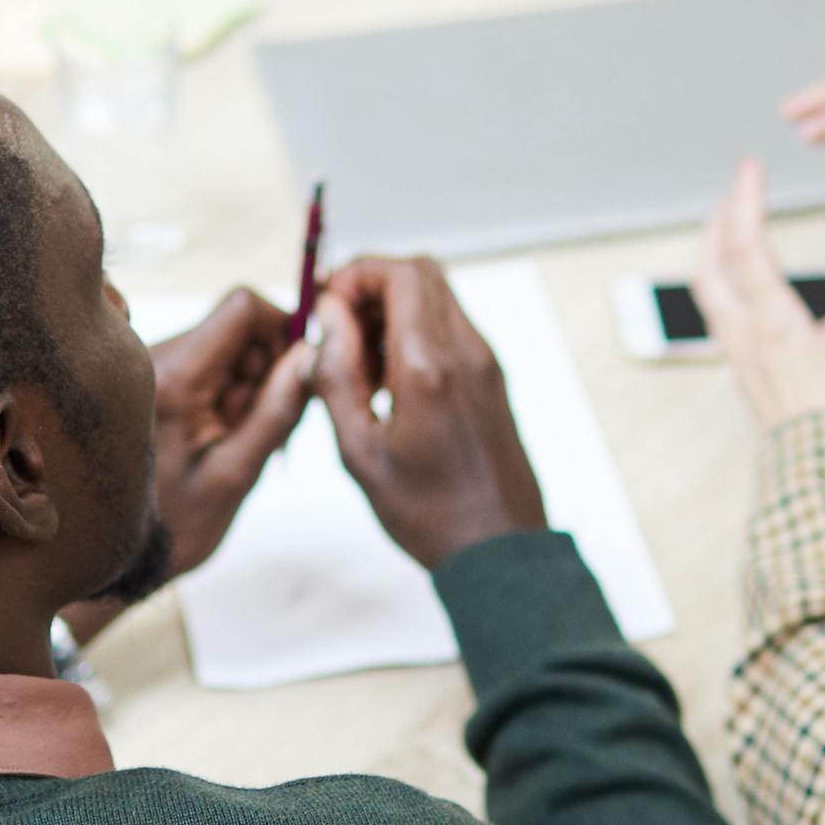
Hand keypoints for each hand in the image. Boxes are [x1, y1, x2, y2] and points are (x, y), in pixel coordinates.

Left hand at [145, 286, 315, 581]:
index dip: (282, 327)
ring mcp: (151, 368)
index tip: (296, 373)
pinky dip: (226, 394)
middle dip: (265, 366)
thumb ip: (278, 411)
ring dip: (247, 383)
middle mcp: (155, 360)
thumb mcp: (238, 474)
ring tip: (236, 437)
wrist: (117, 556)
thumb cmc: (176, 526)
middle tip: (262, 424)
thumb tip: (313, 356)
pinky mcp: (154, 381)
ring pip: (224, 345)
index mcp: (174, 379)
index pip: (242, 308)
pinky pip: (206, 365)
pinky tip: (218, 435)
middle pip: (236, 325)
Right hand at [310, 257, 546, 571]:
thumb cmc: (430, 513)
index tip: (326, 304)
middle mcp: (466, 353)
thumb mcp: (359, 452)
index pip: (400, 274)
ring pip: (437, 298)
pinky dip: (414, 334)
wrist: (498, 550)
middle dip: (372, 285)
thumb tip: (327, 319)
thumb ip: (337, 376)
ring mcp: (485, 364)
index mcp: (431, 367)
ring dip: (392, 310)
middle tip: (338, 327)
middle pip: (422, 274)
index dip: (356, 275)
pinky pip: (450, 330)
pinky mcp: (490, 379)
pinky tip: (388, 381)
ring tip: (358, 362)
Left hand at [693, 160, 824, 430]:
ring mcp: (743, 362)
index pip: (748, 247)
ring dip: (721, 262)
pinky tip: (812, 323)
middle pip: (710, 268)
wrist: (822, 486)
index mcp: (777, 325)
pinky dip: (755, 307)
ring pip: (715, 299)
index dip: (744, 201)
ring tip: (742, 242)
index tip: (749, 167)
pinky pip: (740, 331)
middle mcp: (748, 339)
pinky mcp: (749, 381)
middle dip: (715, 226)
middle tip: (729, 198)